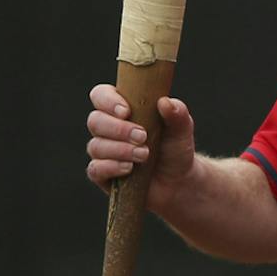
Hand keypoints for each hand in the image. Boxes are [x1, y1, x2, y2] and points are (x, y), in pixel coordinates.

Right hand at [84, 84, 196, 213]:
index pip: (101, 95)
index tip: (126, 111)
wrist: (179, 180)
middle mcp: (107, 129)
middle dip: (118, 129)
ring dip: (120, 150)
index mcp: (121, 109)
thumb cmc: (175, 148)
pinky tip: (129, 168)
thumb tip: (165, 101)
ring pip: (96, 146)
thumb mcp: (181, 129)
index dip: (108, 101)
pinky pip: (95, 169)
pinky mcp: (102, 174)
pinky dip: (112, 167)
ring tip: (144, 155)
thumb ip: (177, 114)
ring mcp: (103, 152)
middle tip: (142, 136)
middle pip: (95, 121)